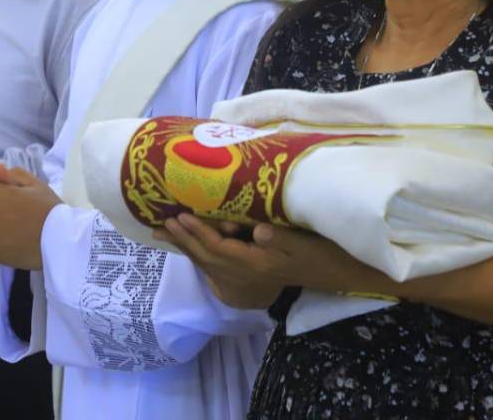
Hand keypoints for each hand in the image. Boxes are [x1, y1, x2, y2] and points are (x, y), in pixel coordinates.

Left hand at [155, 214, 380, 307]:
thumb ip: (281, 237)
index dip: (199, 232)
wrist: (332, 275)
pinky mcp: (247, 273)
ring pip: (208, 262)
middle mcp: (245, 273)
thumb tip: (258, 230)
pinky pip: (215, 264)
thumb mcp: (304, 244)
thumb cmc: (319, 253)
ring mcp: (245, 276)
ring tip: (165, 232)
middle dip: (184, 240)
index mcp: (256, 264)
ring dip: (186, 247)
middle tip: (161, 224)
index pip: (219, 248)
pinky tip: (189, 244)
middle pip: (207, 257)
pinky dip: (198, 252)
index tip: (180, 216)